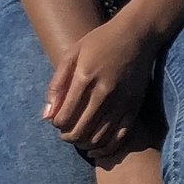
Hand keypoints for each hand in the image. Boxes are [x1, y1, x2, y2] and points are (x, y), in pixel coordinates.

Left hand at [43, 11, 160, 155]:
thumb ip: (57, 85)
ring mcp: (122, 102)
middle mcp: (104, 93)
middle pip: (80, 131)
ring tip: (79, 139)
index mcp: (85, 78)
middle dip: (68, 137)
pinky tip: (96, 149)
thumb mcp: (72, 54)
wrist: (137, 35)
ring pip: (98, 138)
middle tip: (65, 134)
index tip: (57, 120)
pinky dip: (105, 148)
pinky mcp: (135, 107)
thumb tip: (46, 116)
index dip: (57, 124)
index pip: (64, 116)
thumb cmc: (100, 42)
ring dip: (85, 144)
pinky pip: (119, 137)